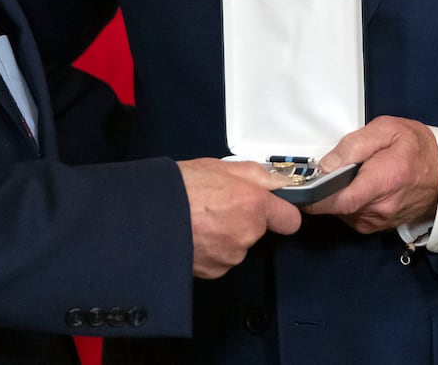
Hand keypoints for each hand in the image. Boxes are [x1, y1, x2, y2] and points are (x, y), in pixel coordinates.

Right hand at [177, 159, 301, 277]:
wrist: (148, 216)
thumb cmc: (179, 188)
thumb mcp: (219, 166)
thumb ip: (253, 174)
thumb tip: (273, 181)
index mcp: (253, 204)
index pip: (289, 220)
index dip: (280, 212)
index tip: (272, 208)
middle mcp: (247, 233)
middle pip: (258, 230)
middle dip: (244, 219)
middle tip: (218, 205)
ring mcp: (231, 255)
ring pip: (237, 245)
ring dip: (225, 235)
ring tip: (200, 219)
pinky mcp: (214, 271)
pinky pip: (220, 259)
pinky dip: (211, 250)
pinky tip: (194, 234)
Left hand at [306, 116, 437, 233]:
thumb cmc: (416, 147)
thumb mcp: (386, 130)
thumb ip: (354, 145)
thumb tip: (326, 165)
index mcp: (383, 182)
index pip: (339, 201)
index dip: (314, 197)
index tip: (297, 187)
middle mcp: (380, 209)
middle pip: (335, 207)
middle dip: (323, 190)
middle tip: (322, 170)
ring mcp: (379, 221)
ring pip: (341, 212)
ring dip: (336, 196)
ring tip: (346, 174)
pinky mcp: (377, 225)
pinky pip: (351, 215)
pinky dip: (347, 202)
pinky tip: (356, 185)